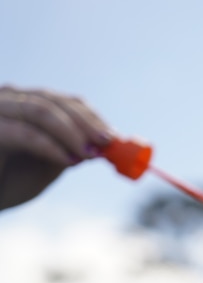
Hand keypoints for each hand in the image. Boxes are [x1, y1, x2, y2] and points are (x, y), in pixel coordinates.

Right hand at [0, 85, 112, 208]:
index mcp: (22, 103)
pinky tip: (69, 161)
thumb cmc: (6, 183)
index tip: (113, 137)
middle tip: (107, 143)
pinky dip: (50, 146)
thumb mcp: (46, 164)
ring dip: (71, 132)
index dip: (91, 117)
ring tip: (89, 154)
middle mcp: (5, 99)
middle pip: (53, 100)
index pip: (62, 100)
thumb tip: (106, 144)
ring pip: (40, 110)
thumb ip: (71, 149)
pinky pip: (23, 132)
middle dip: (85, 123)